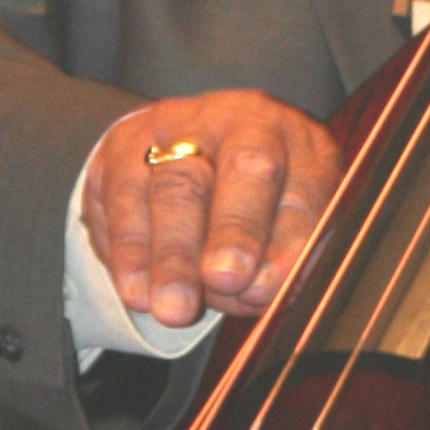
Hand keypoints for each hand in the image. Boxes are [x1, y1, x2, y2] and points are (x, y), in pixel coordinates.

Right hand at [84, 88, 342, 328]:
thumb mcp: (285, 223)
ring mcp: (179, 127)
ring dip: (174, 256)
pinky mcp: (125, 146)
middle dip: (235, 230)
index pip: (304, 186)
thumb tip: (262, 291)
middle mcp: (241, 120)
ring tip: (173, 308)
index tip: (269, 287)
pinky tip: (138, 292)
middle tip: (224, 278)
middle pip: (244, 168)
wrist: (185, 150)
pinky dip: (131, 254)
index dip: (290, 239)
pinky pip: (125, 199)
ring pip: (176, 187)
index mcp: (298, 140)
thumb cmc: (254, 202)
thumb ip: (284, 259)